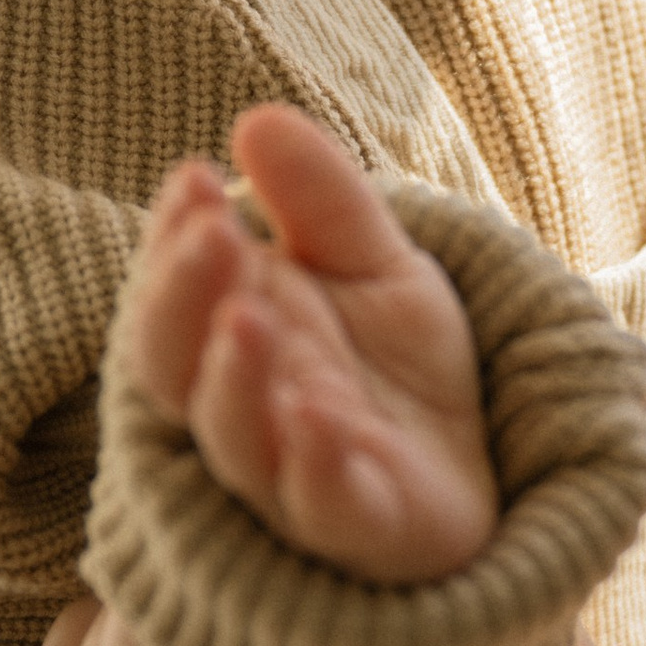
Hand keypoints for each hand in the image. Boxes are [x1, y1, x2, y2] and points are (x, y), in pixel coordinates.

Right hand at [120, 103, 497, 584]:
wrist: (474, 471)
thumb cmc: (393, 370)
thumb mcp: (374, 262)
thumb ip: (322, 200)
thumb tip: (256, 118)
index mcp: (226, 343)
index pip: (170, 293)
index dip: (171, 241)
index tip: (195, 178)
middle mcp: (242, 412)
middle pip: (174, 369)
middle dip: (181, 301)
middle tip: (210, 234)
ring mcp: (294, 478)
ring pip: (236, 444)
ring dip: (234, 382)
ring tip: (248, 316)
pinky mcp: (362, 527)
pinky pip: (323, 506)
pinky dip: (313, 466)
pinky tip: (319, 417)